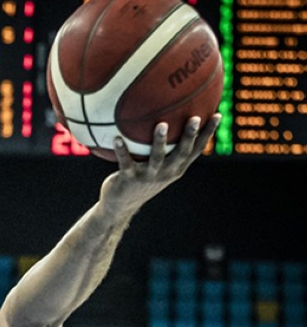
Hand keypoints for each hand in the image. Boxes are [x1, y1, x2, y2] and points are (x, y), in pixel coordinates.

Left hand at [98, 113, 220, 218]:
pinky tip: (116, 137)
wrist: (121, 205)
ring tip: (161, 124)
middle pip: (181, 153)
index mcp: (176, 168)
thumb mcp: (157, 165)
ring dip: (159, 142)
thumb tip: (166, 116)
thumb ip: (165, 147)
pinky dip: (121, 150)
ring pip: (157, 158)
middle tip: (195, 118)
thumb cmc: (140, 178)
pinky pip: (126, 162)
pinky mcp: (129, 178)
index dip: (208, 134)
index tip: (217, 114)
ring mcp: (148, 176)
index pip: (196, 150)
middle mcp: (166, 173)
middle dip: (189, 136)